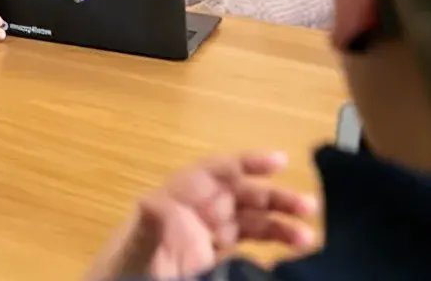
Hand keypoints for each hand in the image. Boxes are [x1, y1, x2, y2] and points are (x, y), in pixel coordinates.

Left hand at [84, 151, 318, 280]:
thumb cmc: (121, 277)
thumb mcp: (133, 255)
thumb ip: (146, 230)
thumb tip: (153, 201)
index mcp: (171, 204)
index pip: (211, 173)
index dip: (244, 163)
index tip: (280, 162)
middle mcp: (189, 215)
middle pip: (236, 195)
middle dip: (272, 197)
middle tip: (310, 208)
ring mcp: (200, 239)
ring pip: (246, 220)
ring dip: (278, 223)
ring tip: (309, 238)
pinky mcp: (208, 263)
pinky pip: (244, 245)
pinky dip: (269, 245)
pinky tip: (293, 254)